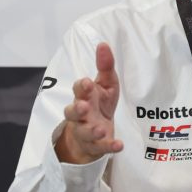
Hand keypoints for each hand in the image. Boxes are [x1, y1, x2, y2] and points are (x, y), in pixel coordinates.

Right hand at [55, 42, 123, 163]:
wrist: (95, 132)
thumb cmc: (99, 103)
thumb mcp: (105, 84)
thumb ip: (105, 66)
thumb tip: (103, 44)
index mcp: (84, 97)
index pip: (78, 90)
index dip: (81, 87)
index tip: (87, 83)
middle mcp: (81, 114)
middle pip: (73, 112)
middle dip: (78, 109)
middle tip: (84, 106)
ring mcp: (86, 131)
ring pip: (84, 131)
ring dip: (92, 130)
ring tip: (101, 128)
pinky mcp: (96, 145)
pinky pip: (101, 147)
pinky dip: (109, 147)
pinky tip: (118, 145)